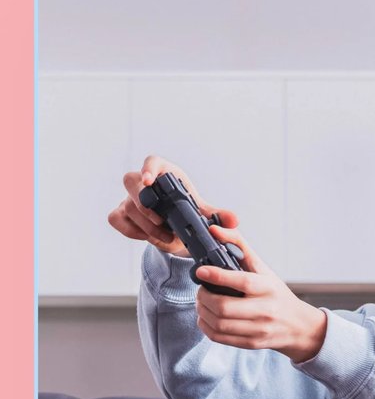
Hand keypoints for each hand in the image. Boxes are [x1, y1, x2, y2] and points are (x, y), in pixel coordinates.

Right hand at [107, 155, 239, 254]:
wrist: (177, 229)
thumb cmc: (188, 212)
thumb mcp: (203, 214)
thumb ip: (218, 215)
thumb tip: (234, 220)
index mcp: (166, 174)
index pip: (152, 161)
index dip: (148, 168)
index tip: (149, 181)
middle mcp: (143, 182)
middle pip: (131, 181)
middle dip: (144, 203)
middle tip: (162, 221)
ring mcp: (129, 198)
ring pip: (127, 205)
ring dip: (146, 225)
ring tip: (166, 236)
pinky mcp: (121, 213)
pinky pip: (116, 219)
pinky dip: (131, 231)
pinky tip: (148, 237)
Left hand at [193, 226, 327, 362]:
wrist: (299, 326)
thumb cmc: (277, 294)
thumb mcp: (264, 269)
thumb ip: (239, 246)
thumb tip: (215, 229)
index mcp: (268, 288)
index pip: (242, 282)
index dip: (218, 276)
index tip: (201, 271)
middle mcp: (265, 310)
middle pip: (224, 307)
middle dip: (203, 297)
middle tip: (201, 290)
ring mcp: (259, 329)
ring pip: (218, 324)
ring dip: (202, 312)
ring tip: (202, 303)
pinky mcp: (252, 343)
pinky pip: (220, 337)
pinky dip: (206, 326)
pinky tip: (206, 318)